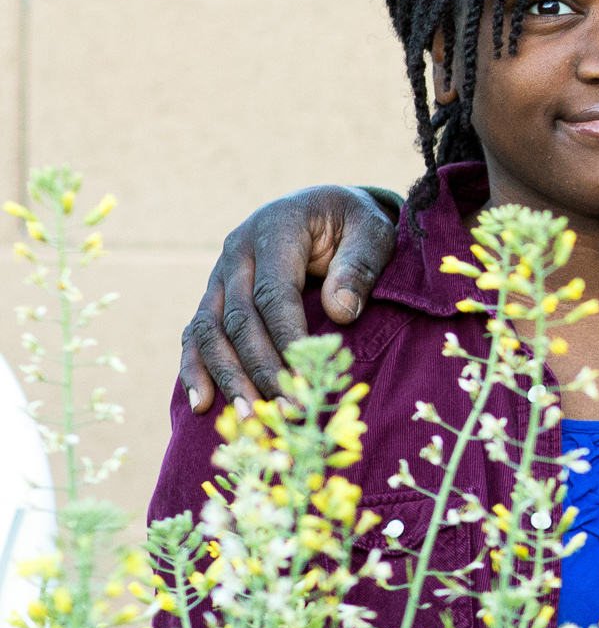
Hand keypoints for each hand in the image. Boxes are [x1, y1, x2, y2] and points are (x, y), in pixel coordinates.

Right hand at [179, 186, 399, 409]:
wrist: (332, 210)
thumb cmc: (357, 223)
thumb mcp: (372, 231)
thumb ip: (360, 265)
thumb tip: (342, 311)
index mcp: (274, 230)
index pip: (274, 293)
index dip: (286, 338)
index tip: (304, 377)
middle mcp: (238, 252)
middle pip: (238, 318)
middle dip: (261, 368)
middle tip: (287, 410)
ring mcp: (221, 275)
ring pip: (210, 330)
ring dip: (227, 376)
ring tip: (249, 417)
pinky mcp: (216, 296)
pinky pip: (197, 334)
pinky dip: (196, 368)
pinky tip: (202, 404)